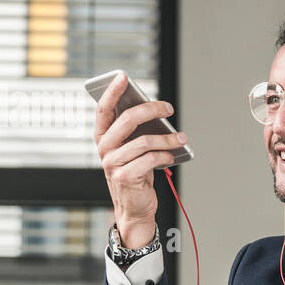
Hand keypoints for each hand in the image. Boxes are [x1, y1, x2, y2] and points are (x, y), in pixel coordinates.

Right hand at [93, 71, 186, 248]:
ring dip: (168, 138)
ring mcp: (112, 163)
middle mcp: (104, 149)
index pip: (104, 110)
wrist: (134, 207)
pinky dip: (166, 155)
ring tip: (182, 137)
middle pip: (127, 120)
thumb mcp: (133, 150)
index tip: (123, 76)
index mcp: (103, 138)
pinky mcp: (125, 177)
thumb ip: (136, 132)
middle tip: (169, 108)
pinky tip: (173, 155)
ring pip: (144, 141)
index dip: (112, 92)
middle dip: (151, 110)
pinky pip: (151, 159)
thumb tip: (154, 111)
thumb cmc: (136, 174)